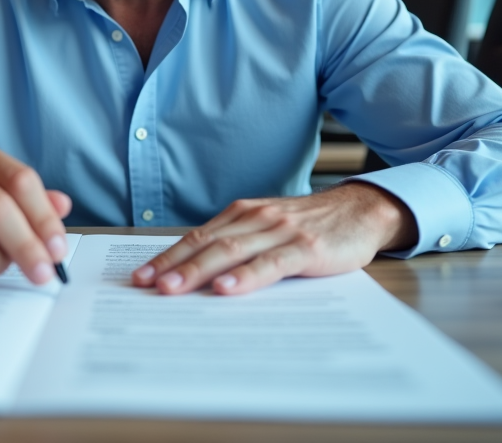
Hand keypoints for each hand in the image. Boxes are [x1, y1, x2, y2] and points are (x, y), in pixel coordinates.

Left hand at [131, 183, 416, 295]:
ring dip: (199, 270)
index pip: (197, 237)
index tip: (140, 276)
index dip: (167, 256)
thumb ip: (239, 244)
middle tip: (146, 285)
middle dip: (173, 265)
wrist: (361, 211)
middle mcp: (256, 219)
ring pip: (232, 251)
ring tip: (173, 289)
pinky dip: (247, 276)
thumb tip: (197, 274)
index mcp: (243, 214)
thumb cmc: (310, 227)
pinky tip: (227, 288)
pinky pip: (271, 263)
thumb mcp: (268, 229)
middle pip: (207, 244)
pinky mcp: (306, 248)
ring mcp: (281, 231)